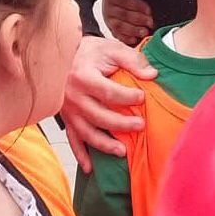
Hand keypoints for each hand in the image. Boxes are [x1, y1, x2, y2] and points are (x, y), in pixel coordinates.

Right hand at [61, 34, 154, 168]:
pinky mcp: (67, 119)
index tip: (142, 97)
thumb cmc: (89, 52)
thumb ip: (132, 60)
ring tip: (122, 151)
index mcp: (83, 77)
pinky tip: (91, 167)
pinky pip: (72, 139)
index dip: (127, 97)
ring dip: (104, 145)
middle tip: (140, 126)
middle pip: (99, 116)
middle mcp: (73, 96)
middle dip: (121, 124)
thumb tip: (152, 75)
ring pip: (86, 132)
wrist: (62, 55)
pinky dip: (80, 155)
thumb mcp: (111, 48)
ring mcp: (68, 110)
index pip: (108, 92)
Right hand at [100, 0, 153, 46]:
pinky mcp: (110, 26)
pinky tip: (135, 40)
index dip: (137, 5)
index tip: (150, 10)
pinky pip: (117, 34)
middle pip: (123, 14)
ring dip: (133, 30)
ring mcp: (108, 17)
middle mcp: (107, 4)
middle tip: (152, 23)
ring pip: (119, 26)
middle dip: (139, 20)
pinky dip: (126, 38)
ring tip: (145, 32)